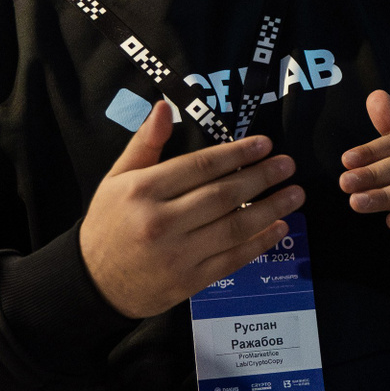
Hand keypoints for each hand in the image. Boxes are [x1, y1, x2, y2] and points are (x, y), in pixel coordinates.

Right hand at [80, 101, 303, 317]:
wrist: (94, 283)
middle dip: (261, 177)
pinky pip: (232, 259)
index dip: (236, 154)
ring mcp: (178, 255)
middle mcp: (162, 221)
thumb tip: (165, 107)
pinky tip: (280, 228)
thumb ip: (144, 144)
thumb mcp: (116, 179)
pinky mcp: (190, 281)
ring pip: (233, 228)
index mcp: (143, 191)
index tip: (265, 144)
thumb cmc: (109, 223)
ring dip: (270, 209)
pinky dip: (259, 244)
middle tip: (288, 165)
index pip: (200, 167)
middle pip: (222, 195)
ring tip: (295, 194)